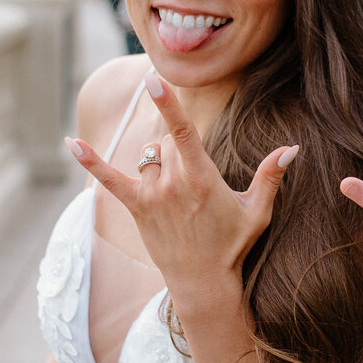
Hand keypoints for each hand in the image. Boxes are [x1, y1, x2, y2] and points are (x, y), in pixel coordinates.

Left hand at [66, 70, 297, 315]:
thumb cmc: (233, 246)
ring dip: (160, 163)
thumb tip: (292, 148)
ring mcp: (151, 196)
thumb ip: (271, 176)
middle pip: (167, 143)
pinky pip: (109, 179)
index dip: (167, 103)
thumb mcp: (258, 211)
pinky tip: (70, 142)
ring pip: (148, 158)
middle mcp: (172, 184)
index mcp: (202, 178)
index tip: (153, 78)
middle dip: (180, 152)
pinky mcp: (136, 208)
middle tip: (196, 185)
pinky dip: (90, 161)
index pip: (182, 132)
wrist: (203, 284)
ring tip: (179, 193)